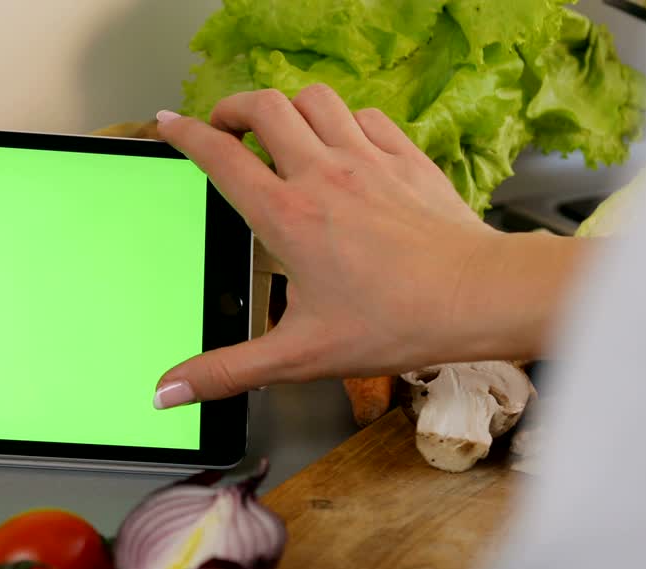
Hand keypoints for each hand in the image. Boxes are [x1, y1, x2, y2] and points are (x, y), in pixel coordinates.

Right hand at [151, 85, 584, 408]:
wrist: (477, 296)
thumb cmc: (394, 323)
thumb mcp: (299, 356)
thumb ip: (228, 370)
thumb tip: (169, 391)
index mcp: (286, 215)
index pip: (221, 156)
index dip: (186, 134)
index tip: (169, 125)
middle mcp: (322, 174)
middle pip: (264, 107)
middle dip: (233, 107)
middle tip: (223, 126)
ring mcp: (367, 159)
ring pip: (315, 99)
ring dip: (288, 107)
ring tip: (279, 129)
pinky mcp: (406, 158)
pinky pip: (366, 116)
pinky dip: (344, 120)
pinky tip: (344, 143)